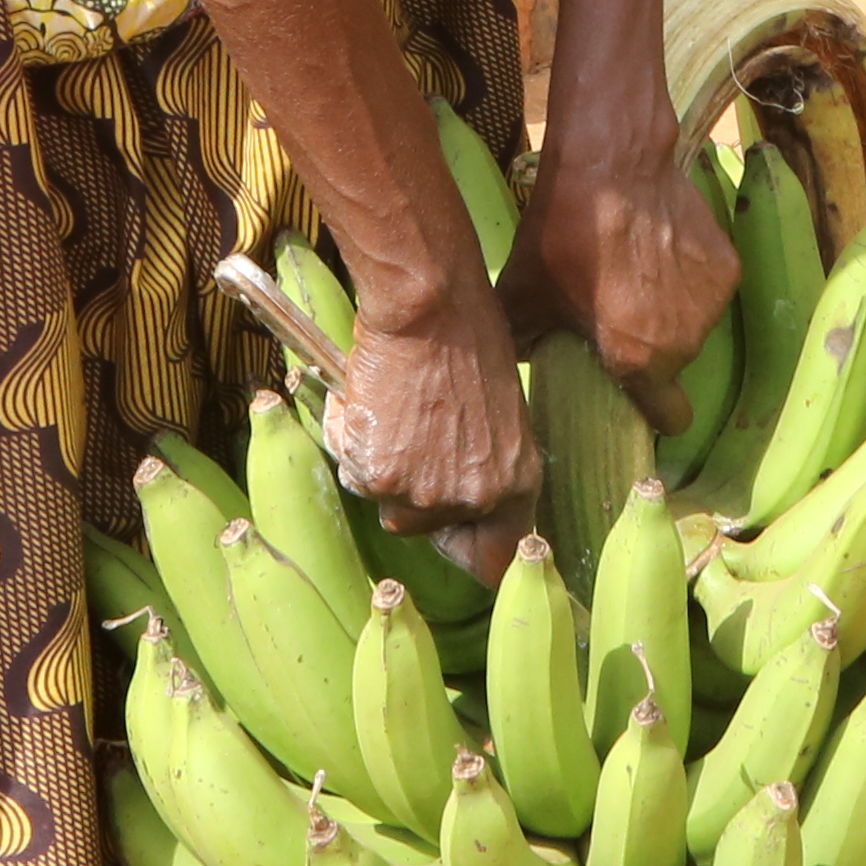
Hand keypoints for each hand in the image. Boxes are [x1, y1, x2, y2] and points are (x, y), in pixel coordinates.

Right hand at [319, 267, 534, 559]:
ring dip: (378, 463)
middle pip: (423, 528)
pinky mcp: (380, 476)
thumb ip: (483, 463)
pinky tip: (368, 398)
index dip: (471, 557)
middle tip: (407, 438)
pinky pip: (352, 470)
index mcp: (516, 484)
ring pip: (384, 499)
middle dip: (408, 492)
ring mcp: (424, 493)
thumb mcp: (500, 413)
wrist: (429, 305)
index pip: (498, 559)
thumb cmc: (468, 338)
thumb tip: (456, 496)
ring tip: (391, 407)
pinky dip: (349, 436)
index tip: (456, 546)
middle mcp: (474, 499)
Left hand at [505, 99, 741, 427]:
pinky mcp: (727, 262)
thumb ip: (521, 338)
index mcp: (639, 361)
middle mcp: (685, 341)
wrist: (613, 165)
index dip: (655, 415)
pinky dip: (686, 277)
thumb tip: (521, 354)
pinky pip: (705, 287)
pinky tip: (659, 249)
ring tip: (636, 275)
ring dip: (669, 312)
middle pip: (672, 364)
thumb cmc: (562, 235)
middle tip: (616, 312)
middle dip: (648, 348)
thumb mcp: (523, 292)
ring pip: (692, 324)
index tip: (636, 397)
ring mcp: (711, 302)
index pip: (672, 419)